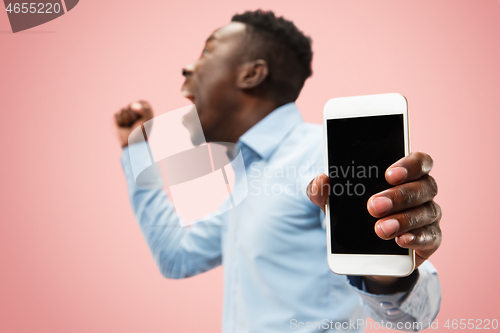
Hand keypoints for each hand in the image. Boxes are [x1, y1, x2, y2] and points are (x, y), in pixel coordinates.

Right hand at [114, 100, 153, 147]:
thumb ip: (145, 110)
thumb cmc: (141, 132)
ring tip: (129, 126)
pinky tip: (123, 127)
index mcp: (143, 109)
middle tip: (136, 124)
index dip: (142, 111)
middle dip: (134, 116)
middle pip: (131, 105)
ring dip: (127, 120)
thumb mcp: (148, 121)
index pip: (142, 102)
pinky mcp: (116, 117)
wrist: (132, 143)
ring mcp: (125, 113)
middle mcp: (134, 110)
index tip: (144, 119)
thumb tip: (132, 106)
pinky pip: (117, 115)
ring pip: (123, 110)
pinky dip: (120, 122)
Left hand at [307, 152, 441, 289]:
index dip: (408, 165)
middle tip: (373, 206)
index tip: (389, 174)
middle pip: (423, 186)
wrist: (364, 251)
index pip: (419, 161)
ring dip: (404, 220)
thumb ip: (325, 191)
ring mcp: (429, 215)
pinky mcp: (430, 239)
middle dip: (398, 196)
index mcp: (404, 174)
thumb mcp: (336, 203)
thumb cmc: (356, 214)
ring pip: (427, 212)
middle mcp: (422, 191)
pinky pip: (430, 236)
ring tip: (381, 229)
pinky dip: (415, 238)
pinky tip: (400, 240)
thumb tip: (321, 180)